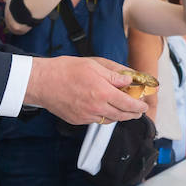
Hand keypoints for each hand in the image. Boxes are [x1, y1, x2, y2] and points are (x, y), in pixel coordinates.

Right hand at [24, 56, 148, 124]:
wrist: (41, 82)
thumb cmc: (65, 70)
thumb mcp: (93, 64)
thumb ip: (114, 74)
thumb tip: (128, 80)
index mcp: (103, 92)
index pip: (129, 103)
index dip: (139, 106)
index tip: (144, 105)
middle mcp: (96, 107)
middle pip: (122, 115)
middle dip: (133, 113)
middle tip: (138, 110)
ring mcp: (87, 116)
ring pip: (110, 120)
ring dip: (119, 116)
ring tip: (123, 109)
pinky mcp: (78, 120)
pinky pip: (96, 121)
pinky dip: (104, 116)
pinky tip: (104, 108)